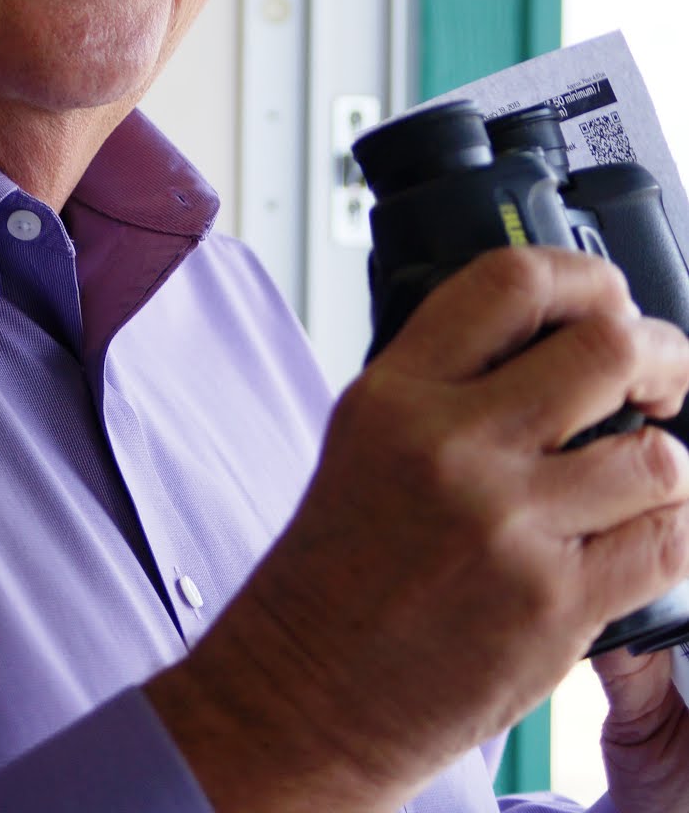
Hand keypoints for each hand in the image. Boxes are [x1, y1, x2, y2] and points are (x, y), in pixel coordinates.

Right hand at [147, 247, 688, 811]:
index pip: (512, 283)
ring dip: (667, 459)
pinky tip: (640, 531)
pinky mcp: (555, 606)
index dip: (587, 275)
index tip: (612, 296)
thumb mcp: (368, 434)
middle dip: (663, 354)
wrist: (310, 688)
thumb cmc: (339, 566)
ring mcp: (507, 526)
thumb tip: (554, 334)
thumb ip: (449, 377)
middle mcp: (451, 446)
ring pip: (656, 455)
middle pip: (607, 349)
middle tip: (664, 376)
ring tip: (645, 472)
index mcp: (397, 393)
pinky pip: (664, 541)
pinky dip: (670, 530)